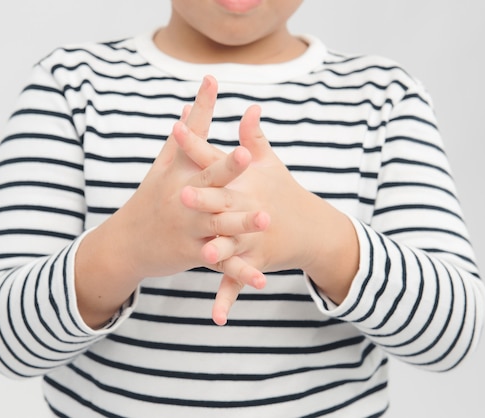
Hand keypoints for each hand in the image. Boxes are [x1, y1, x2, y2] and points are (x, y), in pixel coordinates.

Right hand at [75, 76, 268, 327]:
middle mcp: (183, 201)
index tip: (233, 124)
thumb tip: (197, 94)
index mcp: (180, 176)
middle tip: (250, 159)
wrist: (126, 242)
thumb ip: (189, 130)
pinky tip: (261, 279)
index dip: (215, 139)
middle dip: (229, 174)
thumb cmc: (151, 195)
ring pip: (219, 226)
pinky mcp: (192, 254)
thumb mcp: (167, 162)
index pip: (199, 152)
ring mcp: (188, 229)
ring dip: (241, 224)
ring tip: (266, 219)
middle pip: (210, 188)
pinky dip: (241, 272)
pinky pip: (221, 263)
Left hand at [178, 104, 358, 324]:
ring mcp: (253, 238)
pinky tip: (216, 318)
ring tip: (205, 255)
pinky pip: (238, 281)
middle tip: (181, 194)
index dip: (195, 144)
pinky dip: (228, 299)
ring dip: (221, 250)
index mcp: (246, 182)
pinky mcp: (255, 262)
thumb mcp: (270, 164)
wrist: (311, 229)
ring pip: (233, 245)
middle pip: (223, 203)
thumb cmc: (283, 192)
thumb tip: (249, 107)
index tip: (174, 128)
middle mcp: (250, 209)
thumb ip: (255, 137)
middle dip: (204, 200)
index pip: (216, 160)